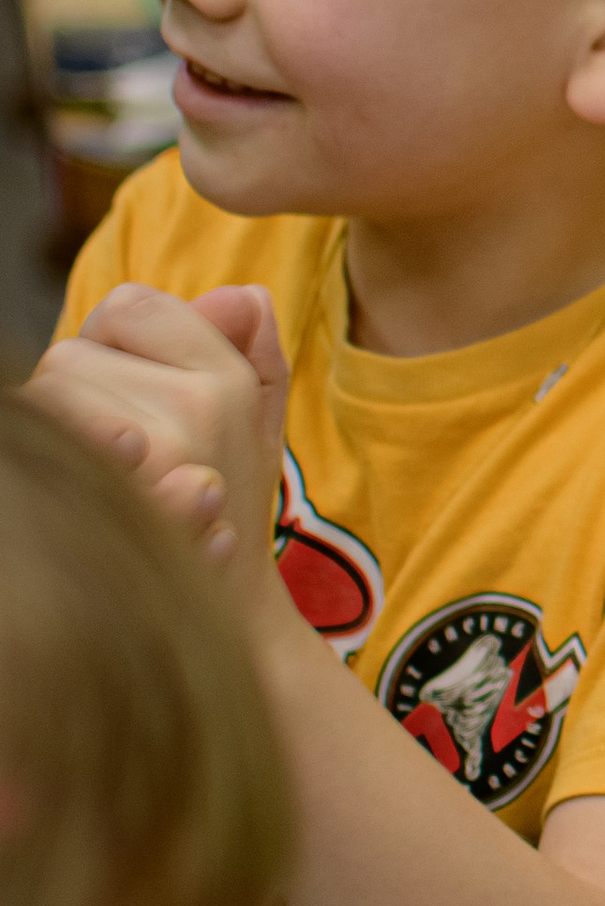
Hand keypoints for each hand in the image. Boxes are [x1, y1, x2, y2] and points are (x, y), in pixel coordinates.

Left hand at [28, 283, 290, 611]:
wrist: (223, 610)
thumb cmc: (227, 503)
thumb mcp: (255, 420)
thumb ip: (249, 349)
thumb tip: (242, 295)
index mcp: (228, 380)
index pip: (130, 305)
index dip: (119, 343)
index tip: (143, 393)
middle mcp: (197, 410)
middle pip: (73, 354)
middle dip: (81, 393)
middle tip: (123, 446)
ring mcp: (152, 457)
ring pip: (48, 396)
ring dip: (61, 431)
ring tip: (109, 475)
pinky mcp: (110, 498)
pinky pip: (48, 442)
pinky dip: (57, 457)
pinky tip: (90, 489)